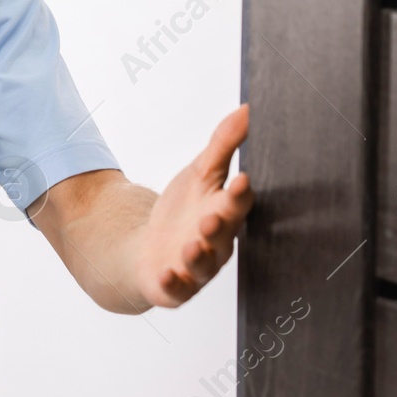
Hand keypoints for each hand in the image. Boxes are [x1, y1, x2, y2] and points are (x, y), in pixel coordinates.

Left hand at [133, 104, 252, 307]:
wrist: (148, 251)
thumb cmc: (182, 212)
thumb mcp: (200, 173)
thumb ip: (224, 144)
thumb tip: (248, 108)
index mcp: (225, 212)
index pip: (237, 201)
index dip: (239, 193)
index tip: (241, 179)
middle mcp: (216, 242)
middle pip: (221, 233)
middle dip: (219, 225)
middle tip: (212, 216)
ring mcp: (196, 267)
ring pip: (202, 263)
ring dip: (198, 255)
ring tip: (192, 245)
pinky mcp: (174, 286)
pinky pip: (176, 288)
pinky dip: (173, 282)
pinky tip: (168, 275)